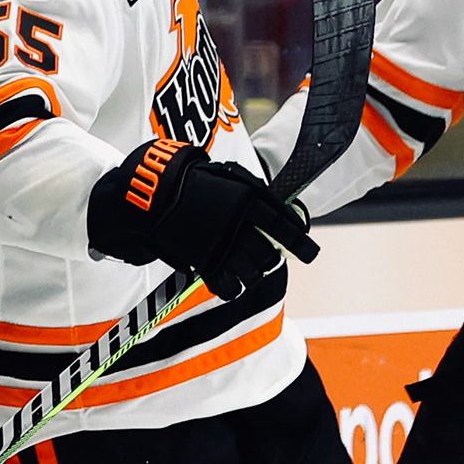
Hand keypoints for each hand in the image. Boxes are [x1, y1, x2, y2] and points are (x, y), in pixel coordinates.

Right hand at [84, 138, 317, 295]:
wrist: (152, 194)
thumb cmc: (190, 180)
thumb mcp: (225, 175)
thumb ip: (251, 191)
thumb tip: (275, 205)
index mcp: (249, 199)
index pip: (286, 226)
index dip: (302, 243)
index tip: (311, 253)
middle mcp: (240, 224)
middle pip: (269, 254)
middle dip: (269, 259)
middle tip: (265, 258)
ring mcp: (222, 245)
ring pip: (252, 273)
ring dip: (253, 275)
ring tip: (247, 271)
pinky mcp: (205, 262)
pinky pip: (228, 286)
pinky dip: (232, 288)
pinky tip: (232, 285)